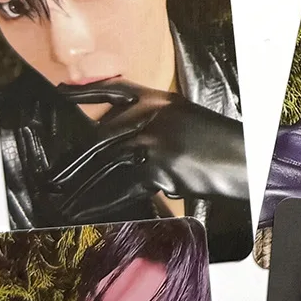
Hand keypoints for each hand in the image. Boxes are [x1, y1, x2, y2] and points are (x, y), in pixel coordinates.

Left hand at [43, 82, 247, 217]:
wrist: (247, 162)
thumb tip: (127, 147)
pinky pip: (122, 186)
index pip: (116, 89)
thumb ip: (158, 126)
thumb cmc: (223, 147)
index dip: (87, 92)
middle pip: (101, 135)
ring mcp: (154, 137)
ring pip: (105, 161)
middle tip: (53, 176)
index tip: (61, 94)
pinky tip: (87, 211)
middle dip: (74, 160)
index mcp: (161, 99)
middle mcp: (153, 113)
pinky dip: (102, 202)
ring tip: (61, 197)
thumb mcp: (188, 122)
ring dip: (79, 183)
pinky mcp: (157, 164)